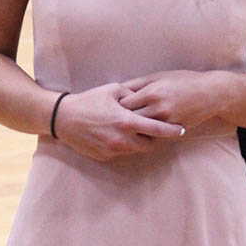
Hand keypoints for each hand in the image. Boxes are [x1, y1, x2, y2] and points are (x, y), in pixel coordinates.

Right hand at [53, 82, 185, 161]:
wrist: (63, 118)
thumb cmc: (89, 100)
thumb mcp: (113, 90)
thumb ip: (134, 94)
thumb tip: (147, 96)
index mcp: (127, 121)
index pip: (157, 129)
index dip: (172, 131)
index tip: (182, 130)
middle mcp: (122, 139)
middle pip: (150, 145)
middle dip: (154, 138)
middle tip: (154, 128)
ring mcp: (113, 150)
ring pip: (136, 150)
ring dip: (139, 142)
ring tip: (134, 130)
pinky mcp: (105, 156)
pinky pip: (121, 152)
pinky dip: (124, 145)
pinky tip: (116, 134)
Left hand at [120, 70, 223, 130]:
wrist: (210, 93)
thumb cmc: (183, 80)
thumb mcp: (159, 76)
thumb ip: (138, 83)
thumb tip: (118, 89)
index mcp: (152, 92)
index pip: (124, 104)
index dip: (118, 105)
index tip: (116, 106)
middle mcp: (158, 108)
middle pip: (130, 120)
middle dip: (124, 119)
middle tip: (118, 119)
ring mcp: (167, 121)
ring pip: (142, 130)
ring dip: (136, 128)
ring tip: (130, 126)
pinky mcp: (174, 130)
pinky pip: (156, 135)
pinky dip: (149, 133)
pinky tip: (146, 129)